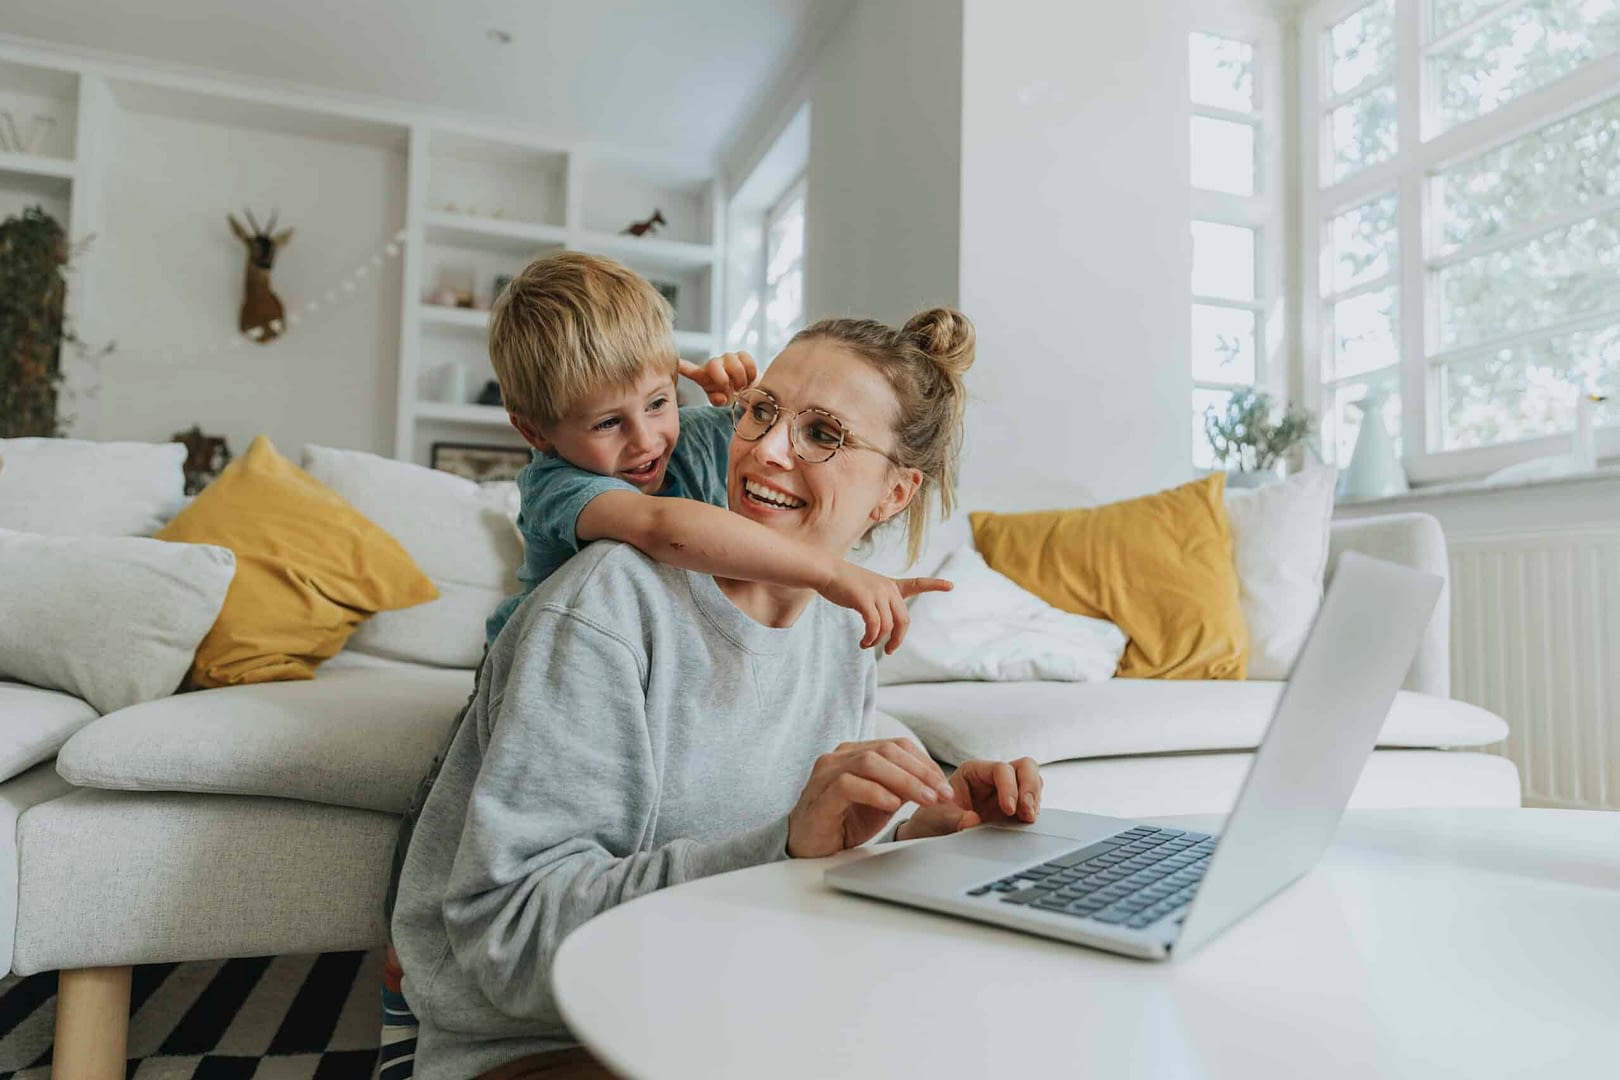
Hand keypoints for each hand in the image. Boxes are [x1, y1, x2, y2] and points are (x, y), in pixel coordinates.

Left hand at [678, 352, 757, 404]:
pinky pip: (746, 359)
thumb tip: (721, 397)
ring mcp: (728, 358)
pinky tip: (749, 380)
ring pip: (733, 361)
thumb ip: (717, 400)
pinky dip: (750, 372)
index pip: (689, 370)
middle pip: (713, 364)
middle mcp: (714, 364)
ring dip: (740, 378)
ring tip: (741, 387)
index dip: (683, 366)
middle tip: (732, 390)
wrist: (749, 393)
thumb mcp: (721, 402)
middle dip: (723, 378)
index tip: (677, 363)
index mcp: (704, 376)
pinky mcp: (742, 356)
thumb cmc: (731, 397)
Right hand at [787, 739, 956, 857]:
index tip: (945, 786)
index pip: (897, 745)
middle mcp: (840, 756)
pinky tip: (893, 805)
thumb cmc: (843, 821)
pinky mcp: (820, 795)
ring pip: (870, 762)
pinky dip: (875, 792)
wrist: (809, 845)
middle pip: (887, 750)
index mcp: (855, 752)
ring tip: (926, 799)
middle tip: (943, 794)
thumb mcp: (881, 801)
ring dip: (905, 780)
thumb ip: (902, 787)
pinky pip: (848, 784)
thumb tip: (936, 783)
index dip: (925, 763)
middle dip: (921, 771)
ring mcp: (827, 773)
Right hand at [818, 561, 951, 653]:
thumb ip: (878, 607)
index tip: (951, 585)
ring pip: (888, 626)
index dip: (935, 585)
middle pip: (903, 620)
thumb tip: (881, 632)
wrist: (825, 571)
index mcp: (890, 585)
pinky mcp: (864, 599)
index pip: (917, 583)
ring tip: (866, 644)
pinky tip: (863, 642)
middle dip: (897, 639)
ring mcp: (877, 592)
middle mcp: (887, 588)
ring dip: (878, 641)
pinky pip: (874, 626)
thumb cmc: (843, 583)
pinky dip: (870, 638)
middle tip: (889, 650)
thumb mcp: (866, 592)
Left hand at [895, 758, 1042, 840]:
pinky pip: (1032, 802)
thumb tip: (972, 822)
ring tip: (1028, 819)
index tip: (1008, 809)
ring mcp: (1005, 792)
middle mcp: (992, 778)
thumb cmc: (932, 819)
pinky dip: (1033, 811)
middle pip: (1025, 767)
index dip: (1009, 786)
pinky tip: (1027, 823)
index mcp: (974, 771)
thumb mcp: (938, 819)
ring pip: (1033, 781)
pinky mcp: (1013, 809)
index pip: (1001, 769)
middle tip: (1027, 812)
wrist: (932, 834)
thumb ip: (954, 819)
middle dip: (1030, 787)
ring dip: (1035, 799)